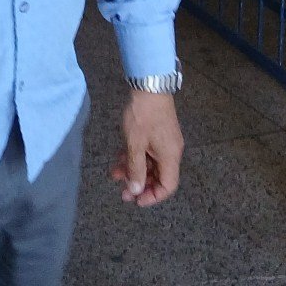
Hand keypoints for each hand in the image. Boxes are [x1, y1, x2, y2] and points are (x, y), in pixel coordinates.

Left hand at [111, 91, 182, 206]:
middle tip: (122, 190)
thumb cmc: (143, 116)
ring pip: (150, 164)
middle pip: (158, 176)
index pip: (168, 186)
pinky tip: (119, 158)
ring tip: (114, 173)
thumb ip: (136, 168)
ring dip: (134, 170)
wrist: (149, 85)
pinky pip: (147, 152)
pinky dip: (134, 157)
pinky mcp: (157, 133)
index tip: (136, 200)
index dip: (153, 196)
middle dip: (140, 184)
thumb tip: (136, 190)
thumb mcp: (135, 144)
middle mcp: (171, 152)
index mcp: (170, 157)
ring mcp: (164, 141)